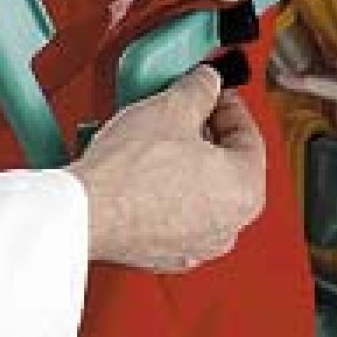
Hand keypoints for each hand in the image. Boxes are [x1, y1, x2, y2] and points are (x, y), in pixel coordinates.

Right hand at [69, 66, 265, 271]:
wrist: (87, 212)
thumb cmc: (128, 174)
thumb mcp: (170, 108)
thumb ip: (199, 89)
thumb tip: (204, 83)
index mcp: (245, 190)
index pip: (249, 136)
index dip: (228, 105)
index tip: (213, 94)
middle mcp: (229, 226)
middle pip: (226, 168)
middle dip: (205, 135)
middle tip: (184, 112)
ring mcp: (196, 245)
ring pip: (199, 194)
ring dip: (182, 164)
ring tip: (156, 139)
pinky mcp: (164, 253)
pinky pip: (172, 214)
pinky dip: (162, 192)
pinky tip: (140, 171)